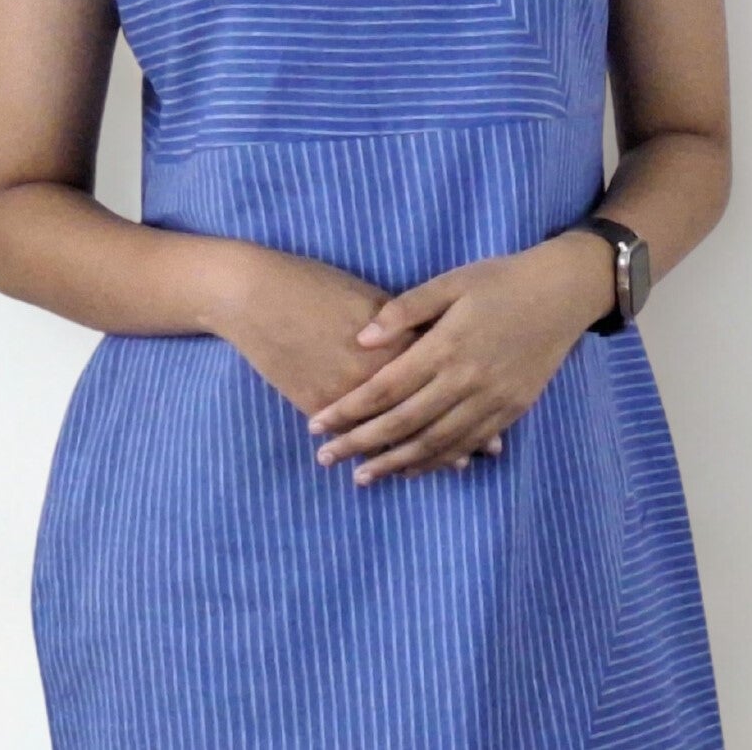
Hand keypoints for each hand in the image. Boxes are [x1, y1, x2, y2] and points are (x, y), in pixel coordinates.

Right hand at [207, 243, 503, 471]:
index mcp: (389, 339)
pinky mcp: (316, 403)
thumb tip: (432, 343)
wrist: (254, 293)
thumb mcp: (364, 293)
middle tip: (485, 453)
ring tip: (450, 466)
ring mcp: (343, 391)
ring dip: (419, 451)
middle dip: (455, 432)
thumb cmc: (312, 284)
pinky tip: (392, 461)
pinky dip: (376, 449)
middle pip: (423, 409)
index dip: (469, 398)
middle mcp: (371, 371)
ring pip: (390, 429)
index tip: (496, 417)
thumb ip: (402, 321)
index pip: (440, 374)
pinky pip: (354, 434)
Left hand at [305, 233, 613, 484]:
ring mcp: (492, 401)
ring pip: (435, 444)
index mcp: (447, 346)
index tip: (317, 424)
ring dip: (395, 463)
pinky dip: (436, 461)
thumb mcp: (450, 282)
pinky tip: (411, 469)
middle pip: (404, 423)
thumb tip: (361, 338)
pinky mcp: (511, 411)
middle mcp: (467, 381)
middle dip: (361, 444)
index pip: (386, 388)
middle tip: (326, 459)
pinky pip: (466, 445)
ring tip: (362, 477)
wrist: (562, 293)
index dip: (349, 410)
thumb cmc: (500, 280)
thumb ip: (405, 310)